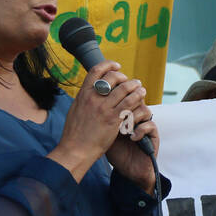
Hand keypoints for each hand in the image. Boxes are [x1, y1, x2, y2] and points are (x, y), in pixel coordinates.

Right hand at [51, 61, 145, 176]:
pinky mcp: (114, 119)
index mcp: (83, 94)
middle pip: (113, 77)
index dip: (108, 65)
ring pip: (124, 89)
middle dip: (123, 76)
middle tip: (129, 81)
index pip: (96, 71)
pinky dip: (137, 97)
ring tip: (139, 86)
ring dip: (134, 85)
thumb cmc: (74, 134)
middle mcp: (93, 99)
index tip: (117, 66)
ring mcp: (104, 108)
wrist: (75, 150)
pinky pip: (130, 103)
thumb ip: (84, 98)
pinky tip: (141, 96)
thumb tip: (90, 90)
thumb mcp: (75, 110)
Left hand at [105, 103, 158, 194]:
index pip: (123, 96)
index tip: (109, 105)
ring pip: (144, 110)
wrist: (127, 169)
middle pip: (135, 98)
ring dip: (132, 118)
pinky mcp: (153, 135)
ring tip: (123, 129)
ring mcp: (145, 124)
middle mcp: (136, 116)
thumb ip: (102, 119)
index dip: (118, 98)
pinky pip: (150, 125)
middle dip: (125, 106)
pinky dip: (140, 130)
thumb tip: (91, 104)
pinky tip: (132, 138)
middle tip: (117, 115)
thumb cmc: (115, 151)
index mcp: (125, 113)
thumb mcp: (105, 133)